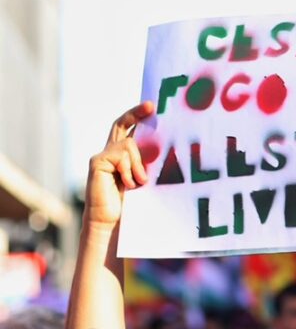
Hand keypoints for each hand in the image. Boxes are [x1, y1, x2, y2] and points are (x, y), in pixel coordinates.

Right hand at [84, 101, 154, 227]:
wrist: (111, 222)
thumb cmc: (129, 204)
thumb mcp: (142, 178)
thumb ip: (147, 162)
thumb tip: (164, 143)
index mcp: (122, 155)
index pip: (128, 129)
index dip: (137, 115)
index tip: (152, 106)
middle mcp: (110, 152)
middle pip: (121, 124)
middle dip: (136, 112)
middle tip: (151, 106)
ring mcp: (102, 156)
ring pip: (129, 145)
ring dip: (139, 164)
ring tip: (139, 182)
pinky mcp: (97, 162)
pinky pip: (120, 156)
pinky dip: (128, 171)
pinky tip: (128, 184)